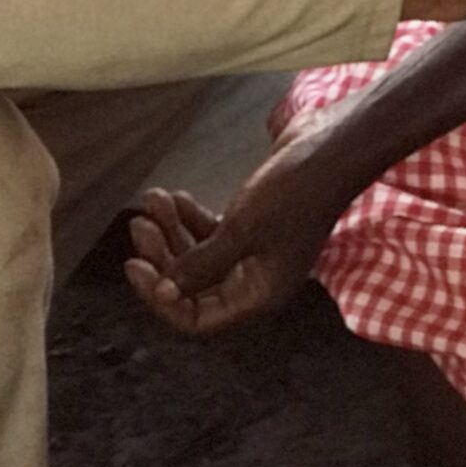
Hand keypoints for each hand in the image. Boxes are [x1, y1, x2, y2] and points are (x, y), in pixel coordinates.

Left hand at [123, 135, 352, 336]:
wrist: (331, 147)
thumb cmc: (292, 193)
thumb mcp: (243, 230)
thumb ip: (202, 265)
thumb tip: (163, 293)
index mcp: (258, 296)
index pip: (198, 318)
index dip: (161, 298)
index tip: (134, 265)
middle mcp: (254, 281)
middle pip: (193, 286)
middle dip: (163, 257)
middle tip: (139, 225)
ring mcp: (253, 252)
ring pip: (199, 256)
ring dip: (172, 232)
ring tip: (152, 200)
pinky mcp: (253, 225)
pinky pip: (211, 233)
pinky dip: (190, 218)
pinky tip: (175, 198)